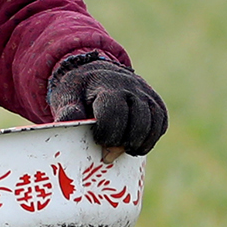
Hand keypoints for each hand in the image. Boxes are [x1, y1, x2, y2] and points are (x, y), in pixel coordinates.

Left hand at [48, 56, 166, 154]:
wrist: (95, 72)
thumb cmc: (79, 92)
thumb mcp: (66, 98)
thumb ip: (68, 113)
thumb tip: (72, 126)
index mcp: (106, 86)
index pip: (114, 112)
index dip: (107, 133)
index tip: (98, 140)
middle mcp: (130, 86)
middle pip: (138, 119)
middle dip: (125, 141)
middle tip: (110, 153)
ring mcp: (145, 92)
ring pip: (154, 121)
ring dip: (142, 142)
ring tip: (127, 151)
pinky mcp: (154, 100)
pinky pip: (161, 121)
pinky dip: (152, 137)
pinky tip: (137, 145)